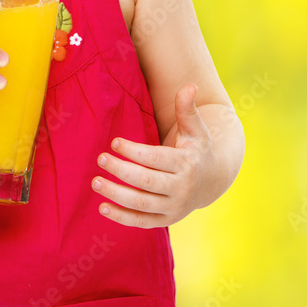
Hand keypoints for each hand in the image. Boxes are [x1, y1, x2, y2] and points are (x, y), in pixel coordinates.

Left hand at [92, 83, 214, 227]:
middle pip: (146, 182)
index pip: (156, 159)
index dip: (134, 152)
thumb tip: (190, 85)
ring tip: (95, 182)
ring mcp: (174, 208)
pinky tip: (102, 207)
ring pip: (141, 204)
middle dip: (121, 171)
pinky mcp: (166, 221)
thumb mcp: (195, 129)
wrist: (212, 181)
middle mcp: (182, 189)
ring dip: (116, 194)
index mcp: (187, 164)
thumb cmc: (196, 148)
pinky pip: (141, 222)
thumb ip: (187, 109)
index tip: (114, 142)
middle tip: (100, 159)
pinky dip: (121, 217)